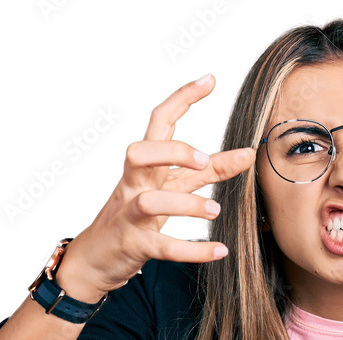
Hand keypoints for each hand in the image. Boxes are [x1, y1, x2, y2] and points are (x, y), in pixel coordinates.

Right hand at [64, 74, 256, 295]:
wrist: (97, 257)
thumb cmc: (137, 218)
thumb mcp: (171, 188)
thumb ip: (208, 171)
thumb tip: (246, 154)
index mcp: (144, 165)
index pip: (158, 122)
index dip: (182, 99)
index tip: (209, 80)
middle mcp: (133, 184)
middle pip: (140, 152)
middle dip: (172, 152)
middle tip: (203, 160)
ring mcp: (131, 215)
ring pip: (151, 202)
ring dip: (188, 205)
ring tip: (216, 210)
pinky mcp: (135, 245)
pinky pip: (163, 247)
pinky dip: (193, 250)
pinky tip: (220, 251)